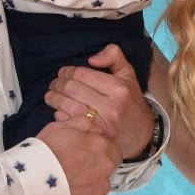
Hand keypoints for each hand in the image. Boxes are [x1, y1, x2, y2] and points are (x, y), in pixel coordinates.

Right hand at [36, 117, 120, 194]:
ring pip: (104, 183)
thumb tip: (96, 130)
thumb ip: (83, 123)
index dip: (99, 148)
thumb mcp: (61, 126)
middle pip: (111, 164)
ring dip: (94, 183)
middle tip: (80, 167)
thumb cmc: (45, 151)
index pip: (111, 146)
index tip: (85, 152)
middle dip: (100, 164)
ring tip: (74, 184)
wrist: (32, 182)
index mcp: (100, 144)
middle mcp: (106, 165)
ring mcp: (102, 187)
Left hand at [46, 44, 153, 158]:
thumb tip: (91, 59)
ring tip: (50, 95)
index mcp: (118, 88)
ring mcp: (103, 125)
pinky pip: (70, 123)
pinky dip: (60, 116)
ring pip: (68, 106)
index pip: (82, 74)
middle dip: (58, 84)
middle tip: (54, 84)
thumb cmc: (131, 101)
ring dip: (54, 99)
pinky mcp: (95, 139)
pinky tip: (58, 111)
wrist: (143, 135)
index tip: (63, 73)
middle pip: (73, 89)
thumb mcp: (128, 75)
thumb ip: (113, 56)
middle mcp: (111, 107)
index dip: (68, 71)